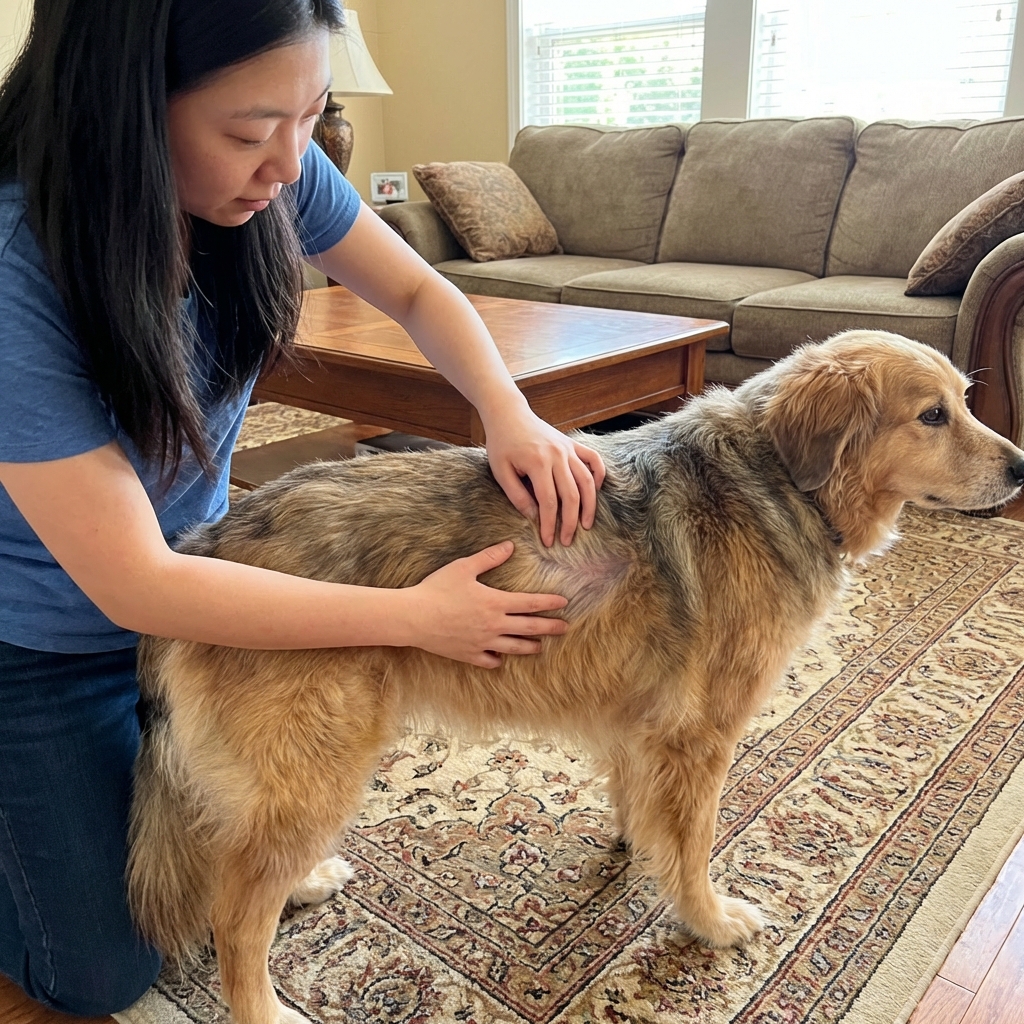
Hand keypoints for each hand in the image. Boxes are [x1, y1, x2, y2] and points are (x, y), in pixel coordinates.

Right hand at [403, 541, 567, 667]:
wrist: (413, 618)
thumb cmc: (437, 589)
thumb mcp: (463, 568)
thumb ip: (489, 558)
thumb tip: (510, 546)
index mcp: (495, 602)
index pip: (530, 603)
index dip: (549, 603)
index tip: (564, 603)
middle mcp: (494, 626)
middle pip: (529, 628)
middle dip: (550, 628)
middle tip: (565, 628)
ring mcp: (482, 643)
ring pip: (514, 648)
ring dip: (530, 647)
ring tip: (540, 647)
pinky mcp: (468, 655)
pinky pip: (489, 661)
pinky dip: (498, 660)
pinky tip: (500, 658)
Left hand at [483, 404, 605, 546]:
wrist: (509, 414)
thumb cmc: (501, 443)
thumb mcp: (500, 471)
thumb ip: (517, 495)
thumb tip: (534, 516)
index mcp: (538, 463)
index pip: (548, 502)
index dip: (549, 524)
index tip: (548, 541)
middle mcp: (558, 456)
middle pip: (571, 495)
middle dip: (570, 522)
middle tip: (567, 540)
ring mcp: (568, 449)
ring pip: (587, 481)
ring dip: (589, 506)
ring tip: (586, 524)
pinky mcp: (572, 444)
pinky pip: (594, 460)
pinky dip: (599, 475)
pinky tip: (596, 492)